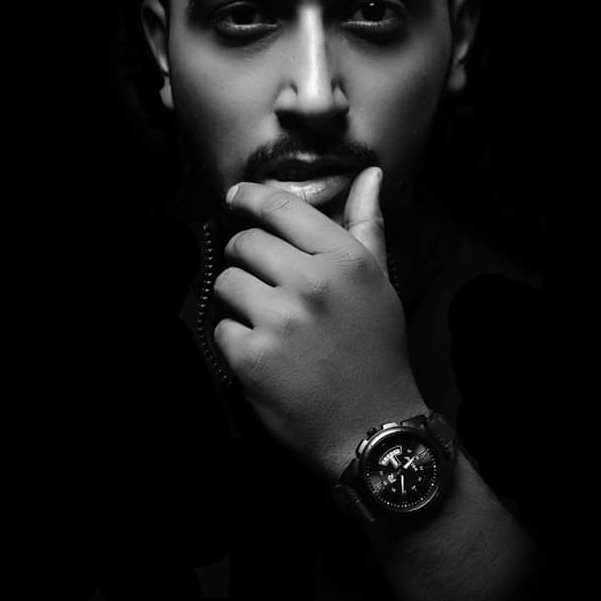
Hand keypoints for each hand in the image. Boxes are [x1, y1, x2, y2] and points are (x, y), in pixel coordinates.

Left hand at [212, 167, 425, 480]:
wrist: (370, 427)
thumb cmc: (376, 349)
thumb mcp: (379, 284)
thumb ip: (367, 225)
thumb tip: (370, 174)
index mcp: (345, 260)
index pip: (282, 209)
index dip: (251, 196)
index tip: (236, 196)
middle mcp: (311, 283)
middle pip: (246, 243)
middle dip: (246, 257)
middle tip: (264, 281)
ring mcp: (279, 321)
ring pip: (227, 283)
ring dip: (238, 299)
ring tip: (266, 320)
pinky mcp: (252, 357)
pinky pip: (221, 327)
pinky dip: (236, 340)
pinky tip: (264, 354)